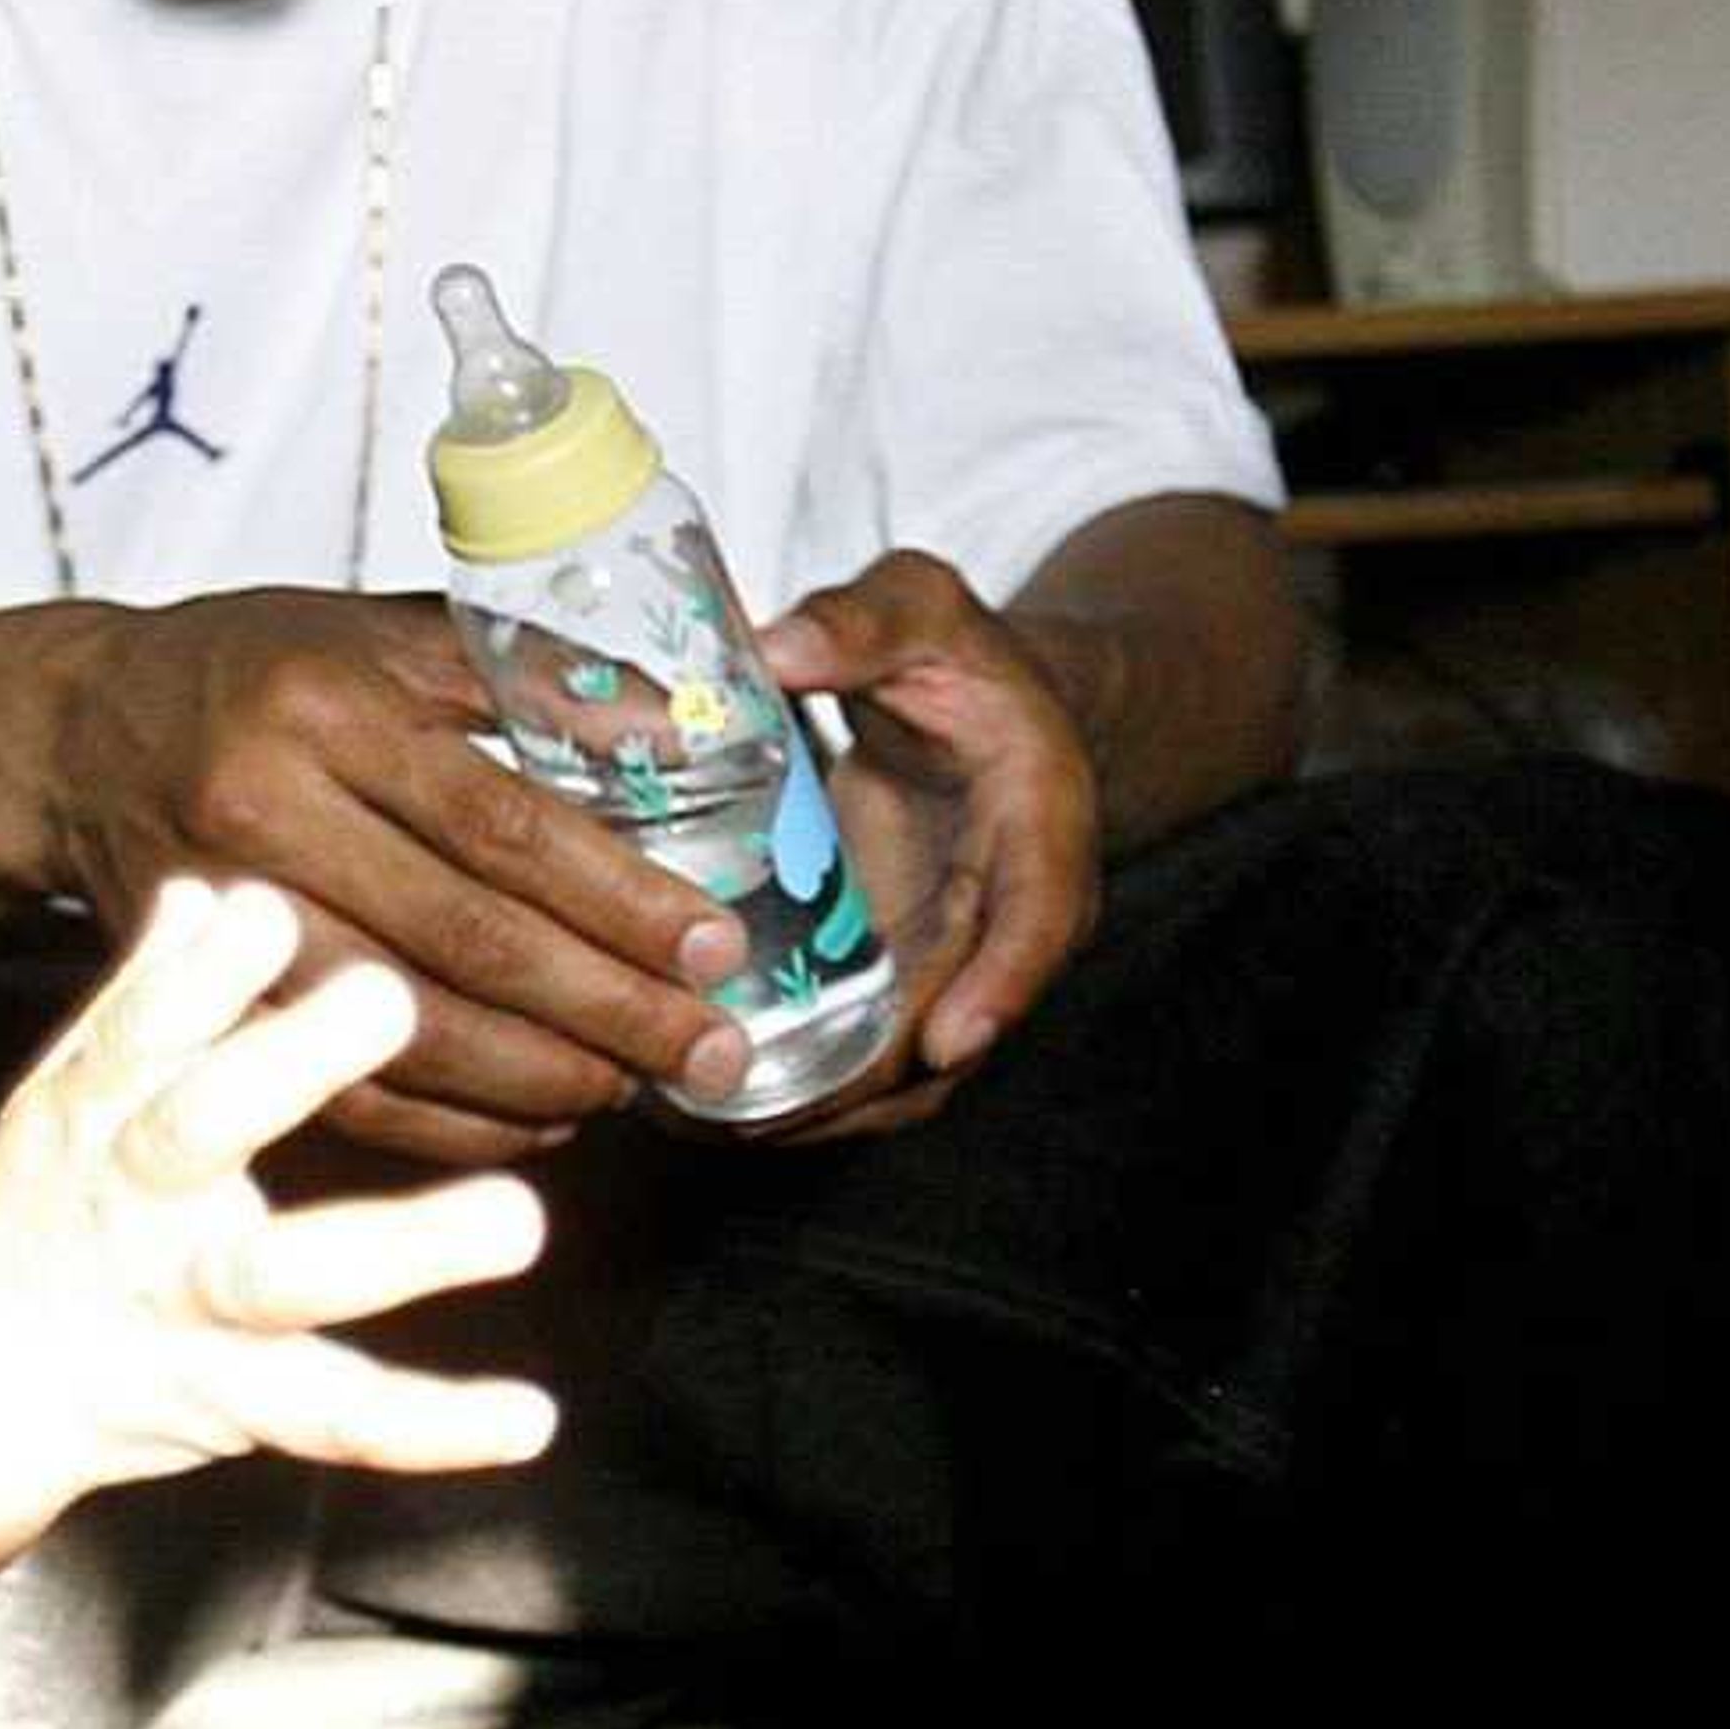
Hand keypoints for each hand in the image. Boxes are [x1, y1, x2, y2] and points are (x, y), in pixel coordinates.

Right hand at [0, 876, 557, 1506]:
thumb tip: (204, 892)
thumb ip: (141, 1001)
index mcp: (99, 1114)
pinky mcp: (231, 1402)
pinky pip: (336, 1417)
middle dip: (289, 1062)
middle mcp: (138, 1203)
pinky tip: (530, 1418)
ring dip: (404, 1248)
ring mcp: (185, 1307)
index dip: (204, 969)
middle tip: (388, 999)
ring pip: (286, 1278)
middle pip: (201, 1124)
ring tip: (518, 1221)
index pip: (143, 1023)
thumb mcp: (61, 1098)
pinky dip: (434, 1425)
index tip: (272, 908)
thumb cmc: (34, 1218)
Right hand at [40, 590, 763, 1165]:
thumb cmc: (254, 673)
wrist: (80, 733)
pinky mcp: (198, 999)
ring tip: (634, 1084)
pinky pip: (338, 1090)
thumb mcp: (381, 630)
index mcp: (327, 708)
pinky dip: (451, 1121)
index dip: (618, 899)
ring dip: (538, 1078)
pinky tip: (534, 1115)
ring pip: (402, 1034)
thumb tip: (687, 731)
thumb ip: (523, 673)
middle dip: (606, 1009)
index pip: (501, 824)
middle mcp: (265, 812)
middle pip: (464, 941)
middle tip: (706, 1046)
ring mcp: (225, 918)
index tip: (712, 945)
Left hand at [756, 546, 1102, 1140]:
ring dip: (814, 1109)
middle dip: (867, 1085)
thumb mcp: (919, 607)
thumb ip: (862, 619)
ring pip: (900, 1070)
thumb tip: (777, 646)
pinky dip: (788, 1089)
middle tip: (761, 1111)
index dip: (1001, 985)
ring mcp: (949, 962)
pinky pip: (855, 1057)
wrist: (976, 707)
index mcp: (1038, 825)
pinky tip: (691, 1103)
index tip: (948, 1042)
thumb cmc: (953, 656)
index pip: (1038, 918)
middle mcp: (1006, 917)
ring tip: (704, 1121)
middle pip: (955, 1028)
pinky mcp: (893, 982)